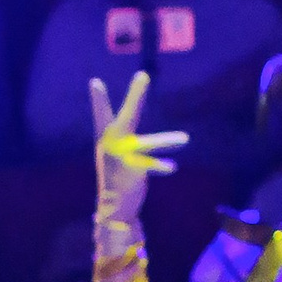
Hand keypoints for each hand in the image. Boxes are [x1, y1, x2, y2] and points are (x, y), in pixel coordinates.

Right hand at [90, 72, 186, 228]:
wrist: (113, 206)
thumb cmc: (119, 174)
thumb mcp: (119, 152)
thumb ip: (124, 135)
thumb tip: (128, 117)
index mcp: (108, 139)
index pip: (102, 115)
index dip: (98, 99)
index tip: (94, 81)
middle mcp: (112, 146)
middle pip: (126, 117)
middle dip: (135, 96)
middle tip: (143, 75)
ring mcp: (122, 159)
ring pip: (147, 145)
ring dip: (167, 142)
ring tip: (186, 139)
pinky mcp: (133, 173)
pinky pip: (151, 166)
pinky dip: (161, 167)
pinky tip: (172, 167)